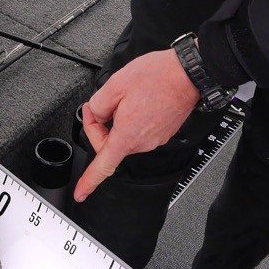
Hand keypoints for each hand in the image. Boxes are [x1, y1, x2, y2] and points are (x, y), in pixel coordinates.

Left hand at [73, 49, 199, 202]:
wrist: (188, 75)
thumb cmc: (158, 77)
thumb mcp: (116, 84)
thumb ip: (98, 104)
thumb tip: (96, 114)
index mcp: (127, 135)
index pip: (103, 166)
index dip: (89, 182)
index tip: (81, 193)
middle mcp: (142, 143)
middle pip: (110, 145)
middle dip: (99, 127)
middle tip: (97, 106)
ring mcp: (154, 140)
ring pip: (125, 136)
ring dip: (117, 121)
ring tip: (124, 97)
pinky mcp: (162, 133)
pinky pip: (139, 131)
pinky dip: (132, 119)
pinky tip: (137, 101)